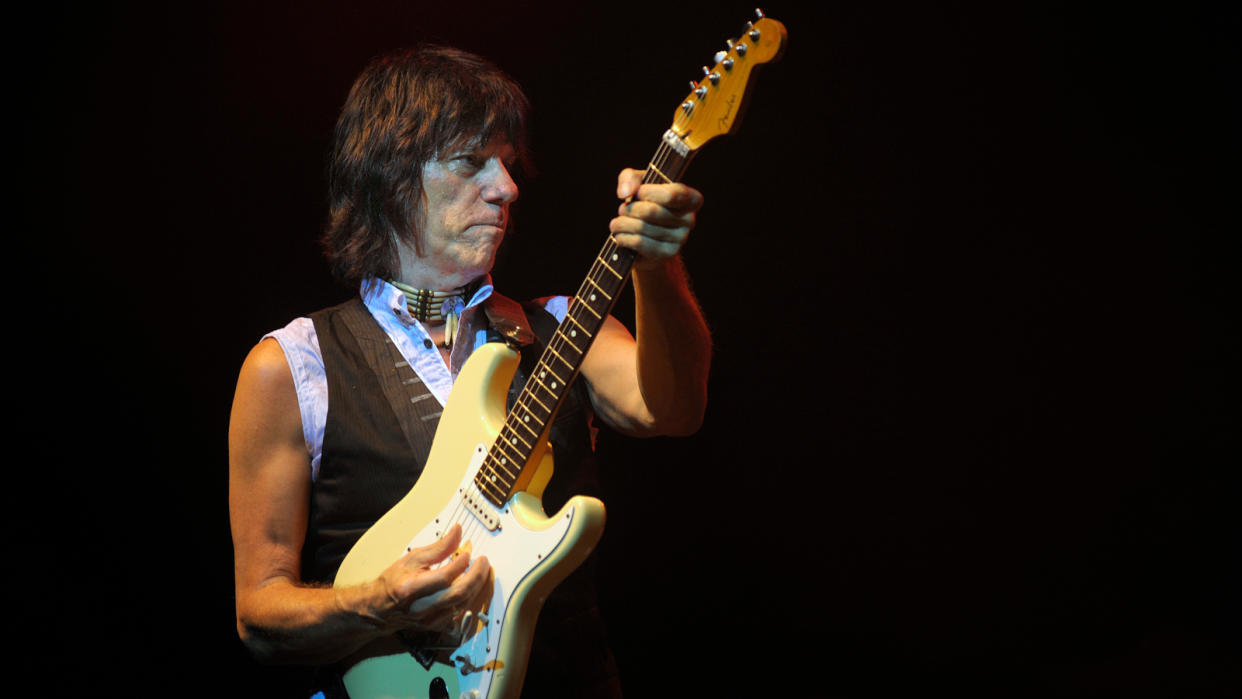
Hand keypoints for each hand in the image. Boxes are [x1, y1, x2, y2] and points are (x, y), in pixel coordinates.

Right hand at [364, 524, 490, 632]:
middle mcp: (420, 608)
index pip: (444, 577)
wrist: (379, 608)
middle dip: (476, 576)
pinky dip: (468, 598)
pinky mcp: (435, 626)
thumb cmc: (393, 582)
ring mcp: (428, 620)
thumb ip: (438, 548)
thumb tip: (457, 533)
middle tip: (483, 562)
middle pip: (458, 594)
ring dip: (475, 587)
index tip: (468, 553)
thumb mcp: (412, 559)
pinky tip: (470, 586)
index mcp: (411, 589)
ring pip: (462, 605)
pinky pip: (459, 613)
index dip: (460, 564)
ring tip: (480, 571)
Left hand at [609, 168, 703, 268]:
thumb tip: (625, 193)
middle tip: (623, 209)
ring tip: (617, 223)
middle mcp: (689, 219)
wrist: (645, 238)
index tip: (638, 192)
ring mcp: (680, 239)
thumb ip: (630, 178)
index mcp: (691, 199)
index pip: (671, 195)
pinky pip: (639, 243)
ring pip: (641, 227)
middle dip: (630, 209)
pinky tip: (620, 236)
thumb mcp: (638, 183)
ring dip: (622, 224)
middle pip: (651, 211)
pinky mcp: (667, 254)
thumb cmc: (644, 203)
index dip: (649, 192)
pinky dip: (624, 238)